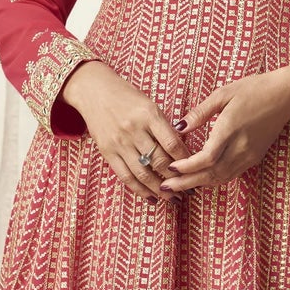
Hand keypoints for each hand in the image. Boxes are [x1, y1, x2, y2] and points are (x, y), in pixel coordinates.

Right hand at [59, 60, 186, 202]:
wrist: (94, 90)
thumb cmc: (127, 97)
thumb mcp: (150, 105)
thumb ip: (164, 127)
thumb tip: (183, 153)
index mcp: (149, 114)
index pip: (173, 144)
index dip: (186, 160)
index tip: (196, 170)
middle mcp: (134, 129)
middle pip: (159, 161)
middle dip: (177, 179)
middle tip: (190, 190)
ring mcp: (119, 142)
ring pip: (143, 173)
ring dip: (160, 190)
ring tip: (173, 199)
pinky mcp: (107, 152)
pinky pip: (125, 176)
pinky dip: (140, 190)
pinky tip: (152, 197)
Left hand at [158, 62, 289, 194]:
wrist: (286, 95)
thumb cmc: (254, 89)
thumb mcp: (223, 93)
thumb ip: (200, 112)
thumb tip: (179, 127)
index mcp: (230, 129)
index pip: (206, 158)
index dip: (187, 167)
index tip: (170, 168)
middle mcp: (241, 147)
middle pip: (211, 174)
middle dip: (186, 183)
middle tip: (165, 187)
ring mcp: (249, 155)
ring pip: (221, 178)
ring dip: (198, 184)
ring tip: (177, 187)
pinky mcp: (254, 158)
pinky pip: (230, 174)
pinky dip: (212, 179)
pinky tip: (198, 179)